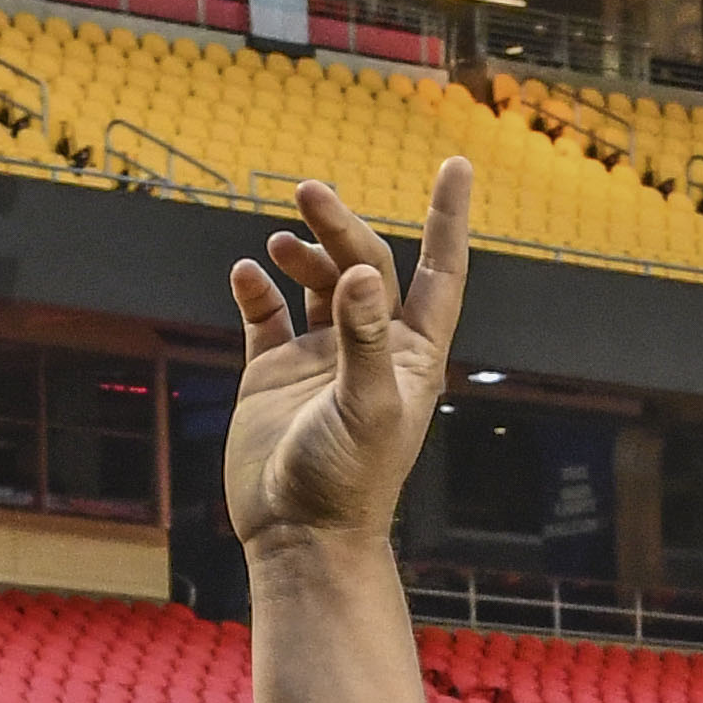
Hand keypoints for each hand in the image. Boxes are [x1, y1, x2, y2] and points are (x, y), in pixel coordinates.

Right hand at [224, 166, 472, 551]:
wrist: (298, 536)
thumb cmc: (347, 484)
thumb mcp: (365, 408)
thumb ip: (364, 337)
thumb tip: (365, 269)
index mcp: (409, 353)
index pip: (440, 272)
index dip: (447, 219)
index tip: (455, 165)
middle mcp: (369, 347)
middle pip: (365, 262)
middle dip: (340, 224)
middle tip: (308, 193)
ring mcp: (320, 357)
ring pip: (317, 281)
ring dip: (302, 251)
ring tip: (279, 240)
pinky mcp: (272, 373)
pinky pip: (265, 315)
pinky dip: (256, 288)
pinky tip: (247, 273)